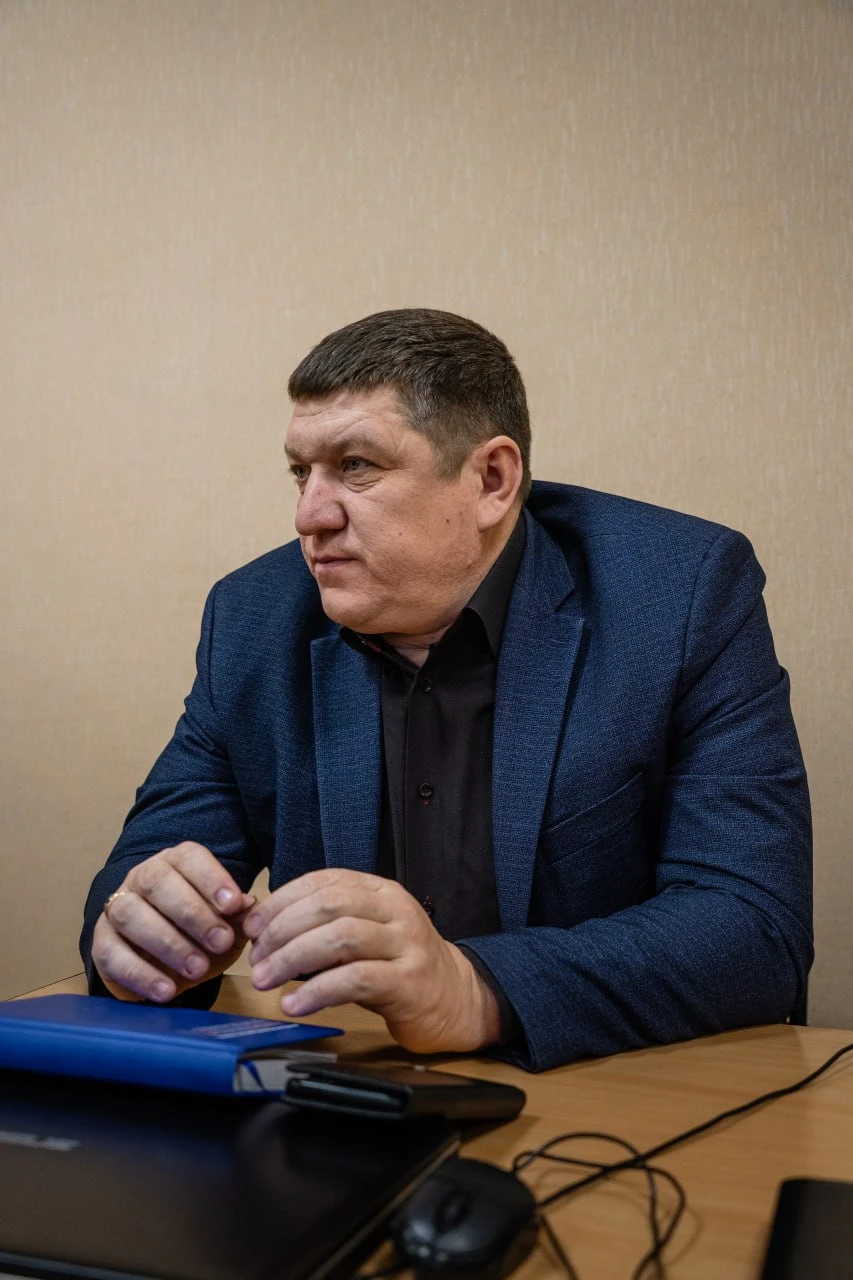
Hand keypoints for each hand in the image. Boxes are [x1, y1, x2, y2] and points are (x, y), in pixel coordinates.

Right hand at [91, 842, 255, 1002]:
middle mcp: (141, 877)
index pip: (189, 858)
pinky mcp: (101, 942)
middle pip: (157, 883)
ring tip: (198, 970)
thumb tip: (249, 908)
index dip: (211, 878)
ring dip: (167, 943)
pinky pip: (112, 954)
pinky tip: (167, 990)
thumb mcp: (223, 919)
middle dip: (192, 913)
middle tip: (221, 942)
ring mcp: (117, 907)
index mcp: (175, 862)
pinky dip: (140, 974)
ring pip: (131, 914)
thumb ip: (236, 913)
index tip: (234, 904)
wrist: (157, 955)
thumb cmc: (198, 929)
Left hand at [243, 869, 500, 1053]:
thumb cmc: (398, 966)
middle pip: (329, 905)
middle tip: (256, 958)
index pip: (324, 881)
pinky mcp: (409, 982)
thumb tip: (264, 929)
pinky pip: (356, 979)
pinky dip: (317, 991)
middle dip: (282, 930)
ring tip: (266, 979)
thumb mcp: (365, 934)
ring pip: (341, 938)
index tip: (252, 926)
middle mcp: (395, 909)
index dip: (282, 901)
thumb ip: (325, 926)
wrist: (457, 1000)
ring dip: (293, 958)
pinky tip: (295, 1004)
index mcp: (380, 891)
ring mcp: (406, 944)